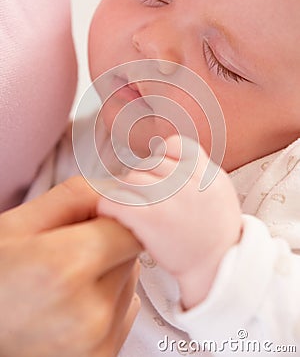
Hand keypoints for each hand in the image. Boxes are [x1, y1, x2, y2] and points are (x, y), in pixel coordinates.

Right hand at [0, 176, 141, 356]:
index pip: (131, 227)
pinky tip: (75, 303)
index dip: (116, 216)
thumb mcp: (17, 226)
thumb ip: (72, 197)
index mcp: (66, 268)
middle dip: (109, 242)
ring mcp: (99, 342)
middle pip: (132, 253)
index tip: (99, 216)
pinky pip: (127, 309)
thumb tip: (115, 186)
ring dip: (110, 271)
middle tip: (71, 248)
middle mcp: (89, 312)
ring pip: (131, 280)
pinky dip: (110, 299)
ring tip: (68, 280)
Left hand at [98, 136, 241, 309]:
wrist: (218, 269)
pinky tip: (115, 217)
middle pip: (148, 164)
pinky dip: (109, 208)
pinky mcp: (152, 219)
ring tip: (133, 212)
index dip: (163, 158)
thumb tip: (165, 152)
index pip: (174, 145)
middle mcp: (189, 181)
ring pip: (130, 180)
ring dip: (127, 194)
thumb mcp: (219, 190)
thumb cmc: (216, 233)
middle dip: (144, 181)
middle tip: (145, 201)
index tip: (161, 177)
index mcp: (207, 173)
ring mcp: (170, 198)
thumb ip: (197, 170)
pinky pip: (117, 200)